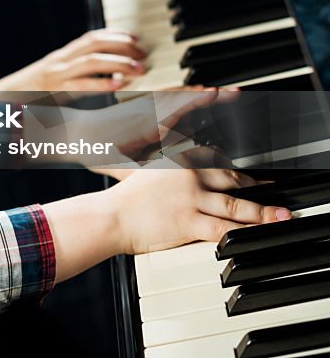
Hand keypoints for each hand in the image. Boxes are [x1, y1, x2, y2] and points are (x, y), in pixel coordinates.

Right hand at [0, 29, 146, 91]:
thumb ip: (74, 73)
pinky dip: (102, 84)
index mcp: (61, 56)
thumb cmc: (30, 93)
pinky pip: (81, 85)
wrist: (2, 101)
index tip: (135, 39)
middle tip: (144, 55)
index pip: (91, 37)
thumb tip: (104, 75)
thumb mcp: (53, 77)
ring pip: (92, 61)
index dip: (115, 35)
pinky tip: (118, 85)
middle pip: (95, 44)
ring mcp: (57, 75)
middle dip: (123, 47)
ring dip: (119, 63)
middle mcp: (60, 61)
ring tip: (139, 69)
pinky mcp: (55, 91)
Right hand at [42, 166, 289, 281]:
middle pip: (231, 178)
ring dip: (263, 211)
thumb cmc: (124, 198)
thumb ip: (165, 163)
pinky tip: (258, 233)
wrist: (109, 218)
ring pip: (235, 205)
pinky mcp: (190, 222)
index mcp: (177, 160)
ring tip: (280, 215)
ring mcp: (190, 198)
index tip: (248, 165)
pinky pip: (225, 228)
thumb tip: (180, 156)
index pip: (214, 156)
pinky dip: (246, 231)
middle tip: (272, 187)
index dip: (235, 161)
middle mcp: (187, 175)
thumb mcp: (143, 168)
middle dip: (256, 184)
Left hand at [74, 88, 232, 161]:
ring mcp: (143, 108)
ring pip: (175, 96)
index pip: (176, 108)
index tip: (216, 93)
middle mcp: (146, 112)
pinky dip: (181, 96)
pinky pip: (165, 98)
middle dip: (208, 96)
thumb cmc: (92, 148)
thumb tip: (154, 186)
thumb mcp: (116, 165)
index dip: (197, 100)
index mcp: (144, 125)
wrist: (70, 131)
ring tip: (221, 93)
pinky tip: (193, 96)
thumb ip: (138, 174)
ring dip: (196, 94)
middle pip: (182, 98)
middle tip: (234, 92)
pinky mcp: (138, 108)